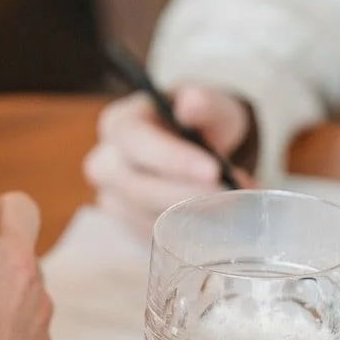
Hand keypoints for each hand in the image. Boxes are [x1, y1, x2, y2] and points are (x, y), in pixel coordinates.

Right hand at [84, 86, 254, 236]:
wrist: (196, 150)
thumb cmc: (199, 122)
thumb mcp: (212, 104)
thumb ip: (205, 103)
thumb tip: (191, 105)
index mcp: (119, 123)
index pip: (136, 141)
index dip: (173, 159)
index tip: (214, 171)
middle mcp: (105, 162)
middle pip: (136, 186)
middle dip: (186, 195)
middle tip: (231, 196)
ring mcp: (111, 196)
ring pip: (144, 216)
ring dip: (192, 216)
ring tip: (234, 205)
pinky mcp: (126, 224)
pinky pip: (153, 236)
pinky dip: (187, 232)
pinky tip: (216, 220)